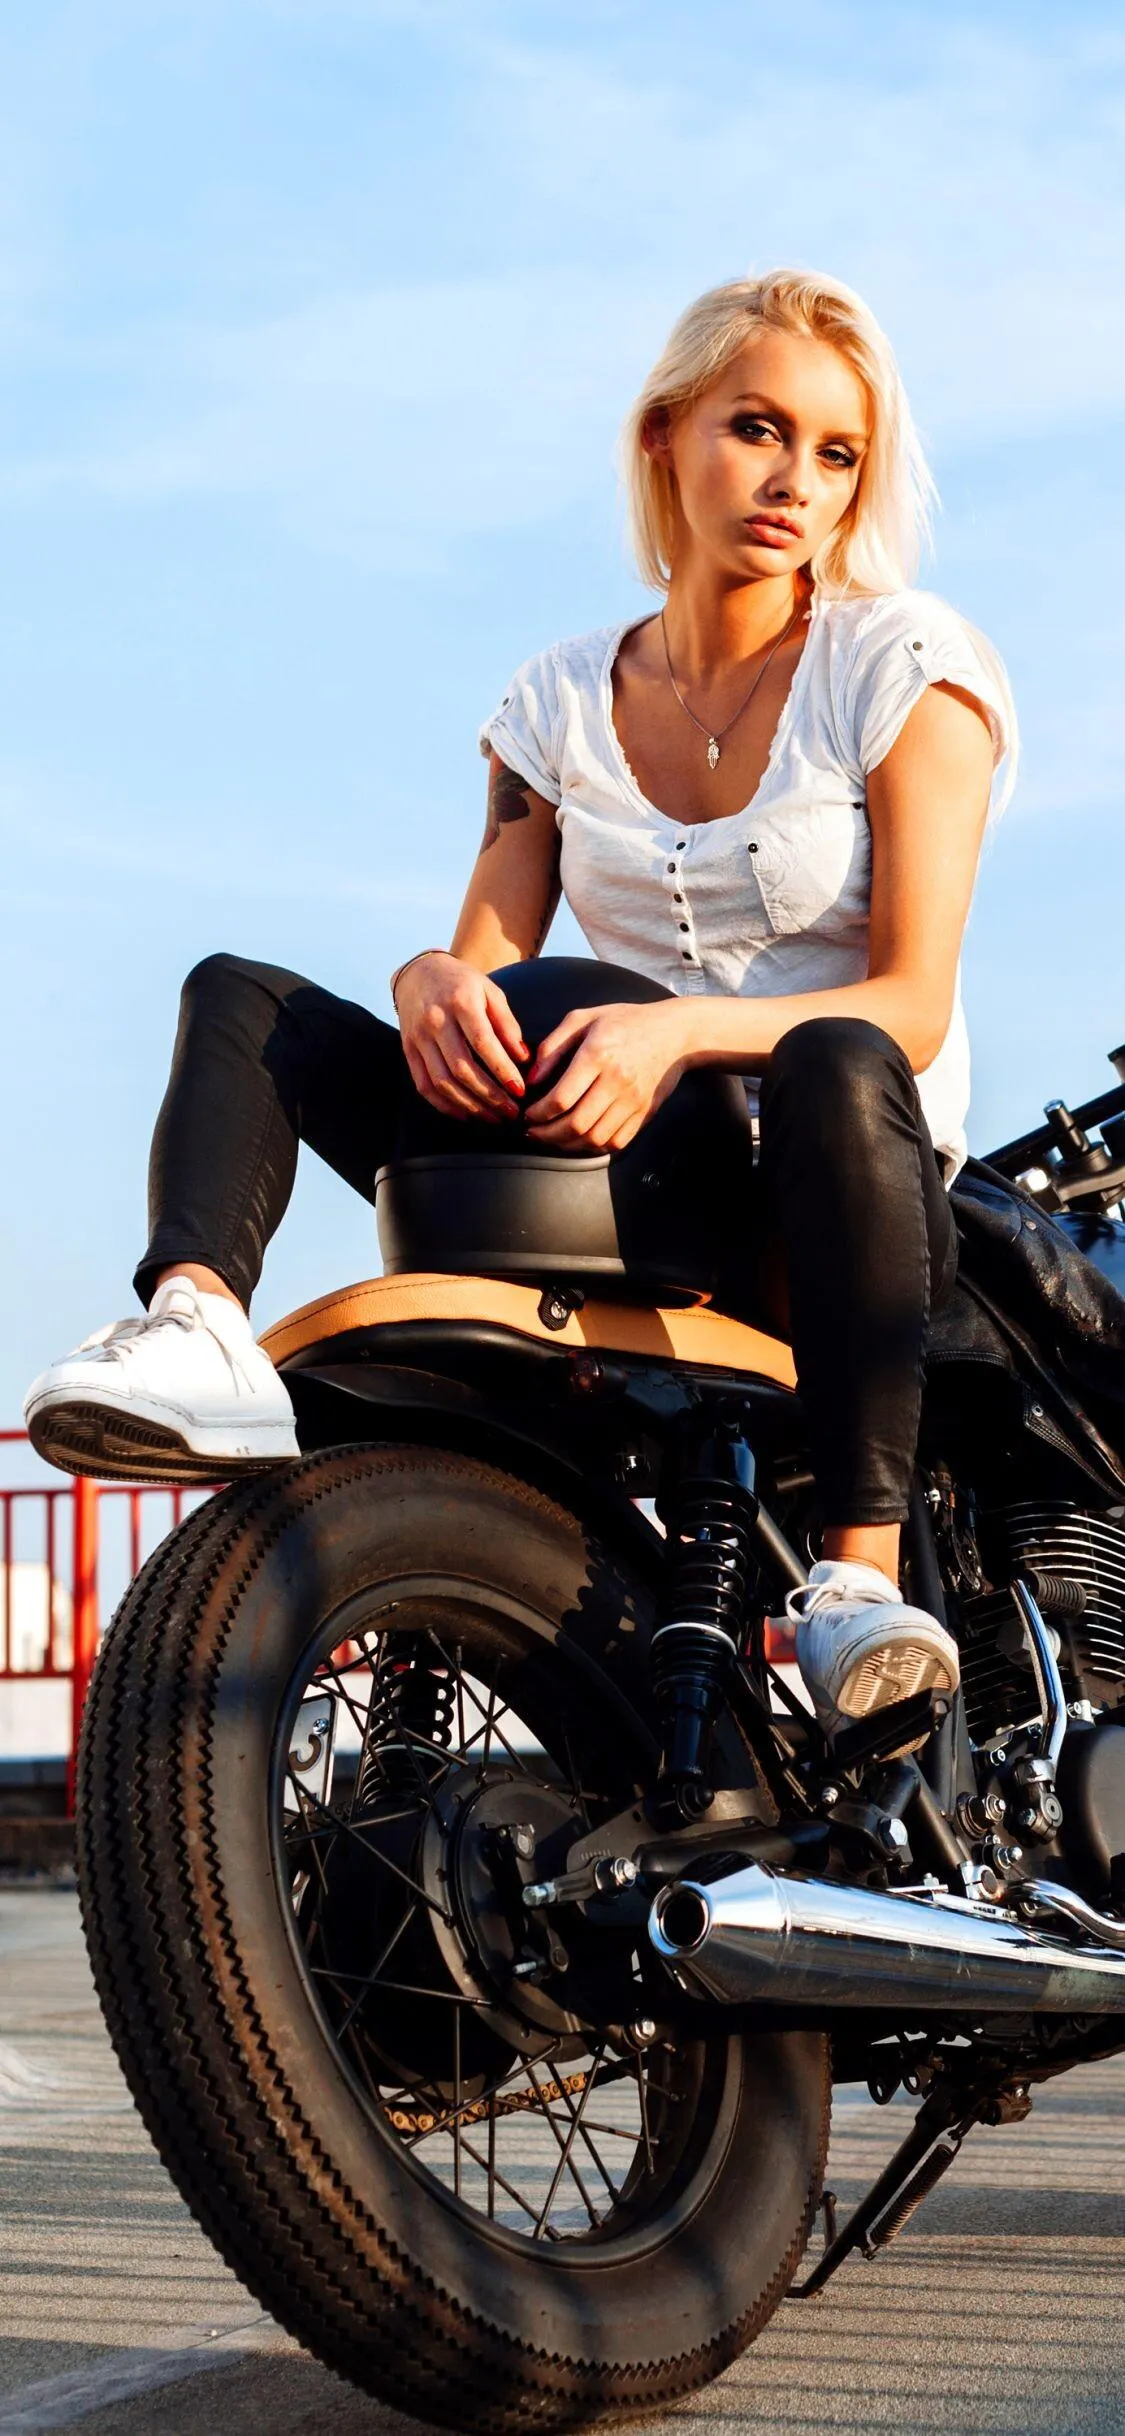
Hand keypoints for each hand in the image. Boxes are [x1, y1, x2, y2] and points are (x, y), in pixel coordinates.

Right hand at [396, 952, 529, 1121]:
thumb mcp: (490, 992)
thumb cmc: (462, 983)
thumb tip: (523, 1058)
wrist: (419, 973)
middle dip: (489, 1095)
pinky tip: (466, 1114)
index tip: (520, 1090)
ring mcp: (418, 1037)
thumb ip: (507, 1024)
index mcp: (460, 1002)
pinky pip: (424, 1085)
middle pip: (462, 1068)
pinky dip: (445, 1105)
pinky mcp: (408, 1050)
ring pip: (442, 1081)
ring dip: (470, 1106)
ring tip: (493, 1117)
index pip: (482, 1042)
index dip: (502, 1070)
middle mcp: (436, 1020)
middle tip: (511, 1112)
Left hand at [523, 1000, 690, 1150]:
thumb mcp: (584, 1018)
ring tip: (553, 1137)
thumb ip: (553, 1046)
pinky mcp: (645, 1113)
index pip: (561, 1098)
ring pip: (594, 1138)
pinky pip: (616, 1142)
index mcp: (598, 1055)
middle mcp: (617, 1081)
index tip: (528, 1114)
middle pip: (576, 1124)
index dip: (538, 1113)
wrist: (674, 1033)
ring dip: (567, 1144)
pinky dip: (593, 1146)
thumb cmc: (626, 1022)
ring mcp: (633, 1100)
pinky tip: (580, 1138)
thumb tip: (532, 1078)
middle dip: (547, 1135)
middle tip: (534, 1132)